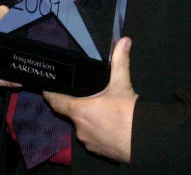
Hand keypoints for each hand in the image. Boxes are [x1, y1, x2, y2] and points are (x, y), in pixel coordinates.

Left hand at [43, 37, 137, 162]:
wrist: (143, 139)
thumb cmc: (127, 113)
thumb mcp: (122, 83)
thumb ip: (120, 60)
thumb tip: (123, 41)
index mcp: (79, 110)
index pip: (57, 102)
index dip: (51, 95)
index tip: (46, 90)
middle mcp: (79, 127)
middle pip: (73, 113)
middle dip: (80, 105)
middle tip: (92, 97)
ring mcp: (88, 141)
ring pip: (85, 126)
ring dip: (91, 119)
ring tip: (105, 112)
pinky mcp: (98, 150)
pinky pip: (94, 138)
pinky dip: (99, 131)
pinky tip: (111, 126)